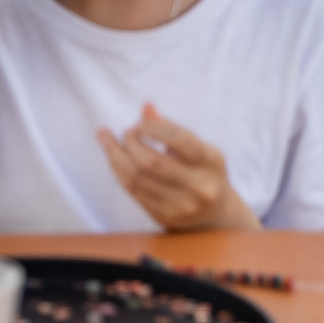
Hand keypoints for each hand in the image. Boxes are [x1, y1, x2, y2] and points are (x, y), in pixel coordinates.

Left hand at [97, 106, 256, 232]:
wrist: (214, 214)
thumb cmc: (203, 171)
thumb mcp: (197, 147)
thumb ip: (172, 128)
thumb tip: (146, 106)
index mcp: (211, 162)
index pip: (179, 139)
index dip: (154, 127)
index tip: (140, 123)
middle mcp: (200, 187)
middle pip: (152, 162)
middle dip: (131, 143)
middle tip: (126, 132)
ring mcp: (182, 205)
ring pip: (137, 178)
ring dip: (117, 156)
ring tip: (109, 140)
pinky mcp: (164, 216)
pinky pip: (133, 192)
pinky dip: (119, 171)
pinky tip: (113, 158)